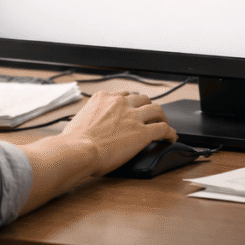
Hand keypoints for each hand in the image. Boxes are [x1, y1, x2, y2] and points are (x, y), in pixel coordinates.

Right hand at [61, 90, 177, 175]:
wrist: (78, 150)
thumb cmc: (73, 141)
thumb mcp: (79, 120)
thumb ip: (90, 118)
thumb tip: (89, 127)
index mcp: (103, 98)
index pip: (124, 94)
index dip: (132, 102)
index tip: (134, 109)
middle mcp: (119, 102)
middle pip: (142, 99)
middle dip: (148, 107)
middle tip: (151, 116)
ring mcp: (132, 116)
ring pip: (157, 110)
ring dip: (162, 117)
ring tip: (164, 125)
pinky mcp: (142, 132)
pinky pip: (163, 128)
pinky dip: (170, 133)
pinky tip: (171, 138)